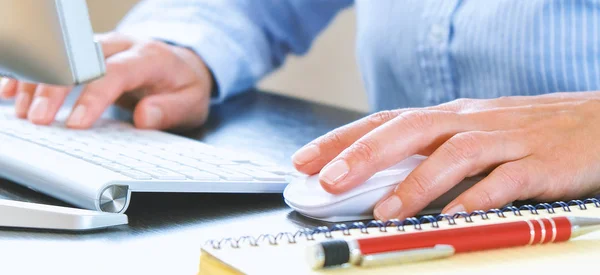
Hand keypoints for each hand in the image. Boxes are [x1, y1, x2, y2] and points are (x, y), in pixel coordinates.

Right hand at [0, 32, 213, 129]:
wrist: (182, 65)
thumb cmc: (184, 85)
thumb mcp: (191, 102)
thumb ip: (169, 110)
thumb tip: (144, 117)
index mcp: (148, 57)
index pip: (116, 73)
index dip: (93, 97)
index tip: (75, 123)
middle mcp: (121, 45)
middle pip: (80, 60)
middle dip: (56, 88)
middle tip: (39, 120)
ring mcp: (101, 46)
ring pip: (62, 56)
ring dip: (39, 82)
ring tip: (24, 111)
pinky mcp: (86, 53)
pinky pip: (55, 57)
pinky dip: (33, 72)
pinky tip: (12, 89)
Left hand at [292, 92, 599, 219]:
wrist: (597, 123)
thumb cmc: (526, 132)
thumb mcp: (470, 135)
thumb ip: (429, 155)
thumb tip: (377, 181)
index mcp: (449, 116)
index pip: (384, 121)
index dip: (341, 139)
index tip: (303, 161)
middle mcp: (470, 121)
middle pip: (408, 129)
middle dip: (363, 155)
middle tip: (327, 181)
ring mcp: (505, 140)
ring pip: (453, 154)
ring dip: (415, 183)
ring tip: (384, 211)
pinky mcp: (539, 163)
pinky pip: (503, 181)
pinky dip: (474, 198)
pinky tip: (451, 217)